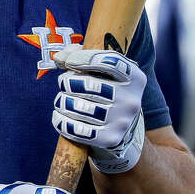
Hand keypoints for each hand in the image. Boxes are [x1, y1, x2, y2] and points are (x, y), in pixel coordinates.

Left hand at [52, 46, 145, 173]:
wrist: (120, 125)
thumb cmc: (104, 88)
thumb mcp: (100, 68)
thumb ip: (77, 54)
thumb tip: (59, 58)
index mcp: (135, 77)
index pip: (110, 62)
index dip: (84, 59)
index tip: (69, 63)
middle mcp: (132, 100)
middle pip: (90, 85)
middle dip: (68, 82)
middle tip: (65, 84)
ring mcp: (122, 121)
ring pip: (79, 107)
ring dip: (62, 101)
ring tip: (62, 100)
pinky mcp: (110, 139)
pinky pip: (77, 129)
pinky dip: (62, 121)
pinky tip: (60, 116)